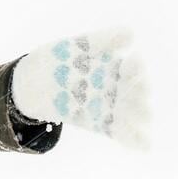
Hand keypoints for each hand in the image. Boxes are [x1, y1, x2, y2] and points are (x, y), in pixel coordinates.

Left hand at [10, 27, 150, 149]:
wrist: (33, 83)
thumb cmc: (58, 59)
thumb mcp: (77, 46)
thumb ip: (102, 41)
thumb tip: (131, 32)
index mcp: (113, 66)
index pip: (131, 67)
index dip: (135, 67)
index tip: (132, 63)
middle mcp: (116, 87)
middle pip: (135, 92)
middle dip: (140, 93)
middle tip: (141, 93)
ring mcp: (110, 106)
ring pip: (131, 113)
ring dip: (140, 117)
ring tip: (144, 117)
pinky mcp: (101, 124)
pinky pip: (121, 134)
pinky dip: (134, 140)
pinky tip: (144, 145)